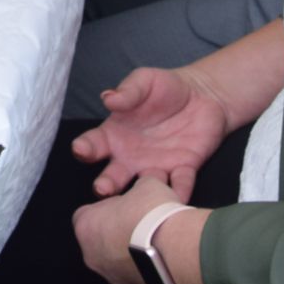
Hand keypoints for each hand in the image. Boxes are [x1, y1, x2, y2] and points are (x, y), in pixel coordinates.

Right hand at [70, 64, 229, 199]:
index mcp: (115, 134)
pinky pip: (180, 184)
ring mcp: (156, 166)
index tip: (80, 149)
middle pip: (112, 176)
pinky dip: (178, 193)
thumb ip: (128, 91)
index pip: (93, 144)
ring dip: (138, 198)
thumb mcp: (145, 80)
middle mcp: (130, 156)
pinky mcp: (183, 169)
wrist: (203, 95)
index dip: (84, 148)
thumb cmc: (166, 87)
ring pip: (142, 187)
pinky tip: (177, 198)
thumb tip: (108, 98)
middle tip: (102, 188)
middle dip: (105, 184)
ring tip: (136, 202)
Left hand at [72, 176, 177, 283]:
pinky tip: (157, 252)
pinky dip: (140, 262)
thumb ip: (138, 185)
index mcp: (85, 225)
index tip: (125, 205)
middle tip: (138, 220)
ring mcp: (108, 274)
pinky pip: (130, 270)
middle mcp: (90, 253)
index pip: (88, 214)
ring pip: (114, 256)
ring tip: (151, 236)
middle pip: (99, 237)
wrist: (176, 249)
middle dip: (116, 229)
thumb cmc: (153, 214)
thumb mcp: (147, 183)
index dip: (107, 207)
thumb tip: (145, 186)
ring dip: (128, 247)